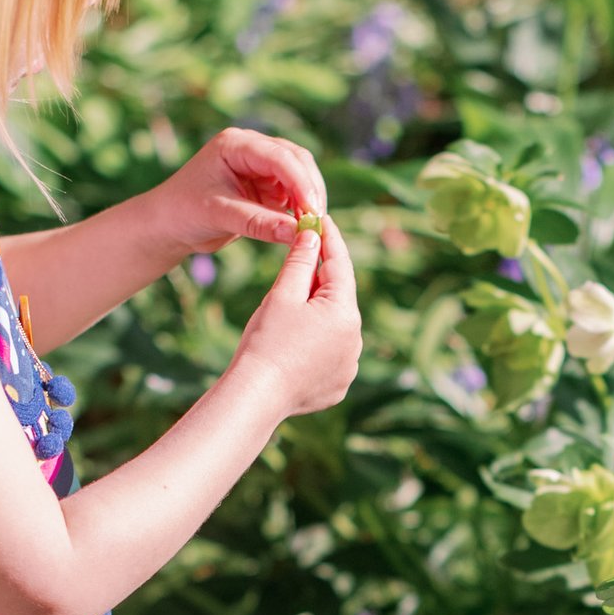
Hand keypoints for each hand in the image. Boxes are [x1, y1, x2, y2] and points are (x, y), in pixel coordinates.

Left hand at [159, 127, 329, 253]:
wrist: (169, 225)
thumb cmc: (184, 212)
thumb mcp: (221, 215)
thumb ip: (259, 223)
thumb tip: (297, 233)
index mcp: (235, 144)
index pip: (279, 156)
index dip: (301, 182)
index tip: (312, 212)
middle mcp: (251, 149)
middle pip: (297, 160)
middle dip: (310, 189)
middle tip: (317, 222)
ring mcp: (260, 167)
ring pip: (300, 176)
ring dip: (308, 199)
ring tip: (311, 227)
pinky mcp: (266, 186)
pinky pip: (293, 194)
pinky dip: (301, 209)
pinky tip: (302, 228)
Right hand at [226, 218, 360, 420]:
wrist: (257, 396)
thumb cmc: (266, 341)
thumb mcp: (282, 294)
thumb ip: (300, 262)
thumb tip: (312, 236)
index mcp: (345, 313)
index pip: (340, 265)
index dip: (329, 238)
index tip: (321, 218)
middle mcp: (355, 340)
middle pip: (338, 297)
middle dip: (320, 277)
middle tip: (301, 254)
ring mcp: (349, 365)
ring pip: (335, 326)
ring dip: (318, 311)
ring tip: (291, 305)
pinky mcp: (339, 384)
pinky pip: (331, 353)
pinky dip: (317, 341)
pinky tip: (295, 339)